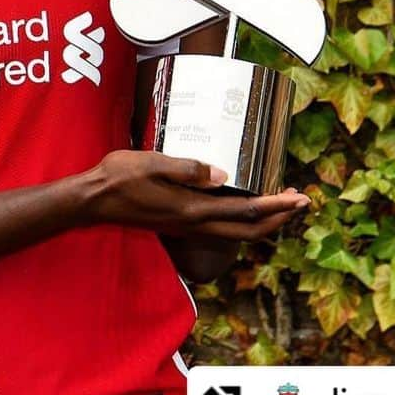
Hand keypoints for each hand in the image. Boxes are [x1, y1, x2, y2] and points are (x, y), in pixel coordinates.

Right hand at [80, 150, 309, 240]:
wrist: (93, 200)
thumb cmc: (119, 177)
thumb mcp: (152, 163)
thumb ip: (187, 168)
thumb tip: (224, 175)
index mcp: (192, 209)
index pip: (245, 211)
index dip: (276, 206)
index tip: (299, 198)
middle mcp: (194, 223)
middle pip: (248, 230)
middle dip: (278, 218)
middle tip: (301, 203)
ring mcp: (187, 226)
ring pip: (236, 231)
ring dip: (262, 221)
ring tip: (280, 204)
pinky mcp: (180, 222)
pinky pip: (221, 227)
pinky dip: (242, 219)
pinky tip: (243, 204)